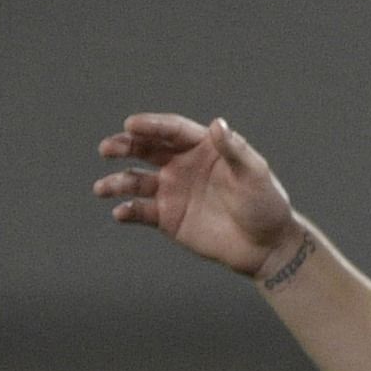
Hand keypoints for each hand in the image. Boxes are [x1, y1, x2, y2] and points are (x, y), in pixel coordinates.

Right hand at [93, 114, 304, 277]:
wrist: (267, 247)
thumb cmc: (266, 205)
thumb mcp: (255, 175)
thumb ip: (234, 150)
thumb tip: (217, 123)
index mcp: (203, 149)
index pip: (171, 130)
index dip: (151, 126)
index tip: (131, 125)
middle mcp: (182, 165)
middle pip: (145, 149)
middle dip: (123, 146)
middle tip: (107, 149)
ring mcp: (172, 191)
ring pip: (135, 180)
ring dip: (117, 182)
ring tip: (103, 188)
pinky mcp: (167, 217)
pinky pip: (140, 211)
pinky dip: (127, 211)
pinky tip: (121, 213)